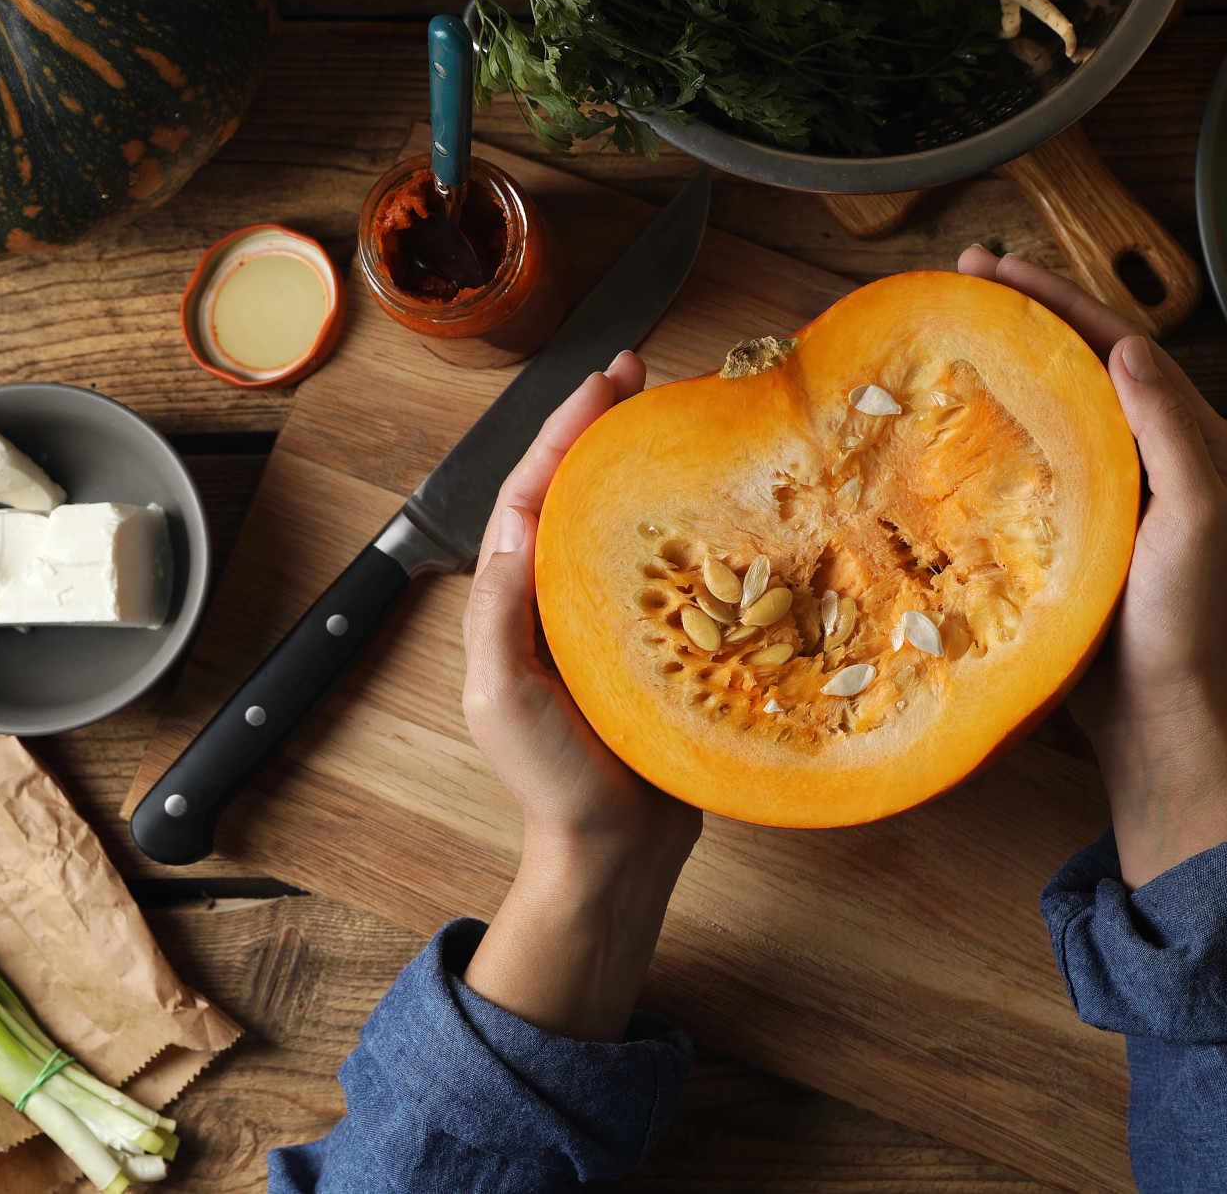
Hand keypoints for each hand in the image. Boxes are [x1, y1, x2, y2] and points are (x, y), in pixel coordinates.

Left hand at [459, 350, 701, 1040]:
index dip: (564, 431)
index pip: (534, 491)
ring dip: (651, 465)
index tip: (604, 379)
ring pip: (632, 521)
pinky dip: (700, 528)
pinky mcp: (672, 643)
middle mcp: (565, 596)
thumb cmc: (553, 781)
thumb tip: (513, 525)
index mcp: (519, 598)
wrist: (615, 854)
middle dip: (607, 428)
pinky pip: (685, 572)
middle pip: (582, 491)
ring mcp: (618, 617)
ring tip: (682, 413)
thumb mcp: (504, 694)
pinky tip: (727, 500)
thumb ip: (499, 610)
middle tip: (645, 372)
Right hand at [956, 247, 1226, 886]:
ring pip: (1052, 405)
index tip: (994, 265)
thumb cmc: (1185, 620)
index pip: (1120, 344)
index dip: (1058, 298)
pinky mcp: (1070, 531)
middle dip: (1026, 313)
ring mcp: (1107, 492)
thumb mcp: (1197, 519)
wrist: (1156, 714)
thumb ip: (1172, 432)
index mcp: (1191, 440)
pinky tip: (949, 421)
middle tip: (962, 274)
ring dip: (1006, 361)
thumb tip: (1129, 345)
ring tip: (952, 327)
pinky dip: (992, 428)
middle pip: (1082, 362)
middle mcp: (1151, 454)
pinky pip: (1029, 461)